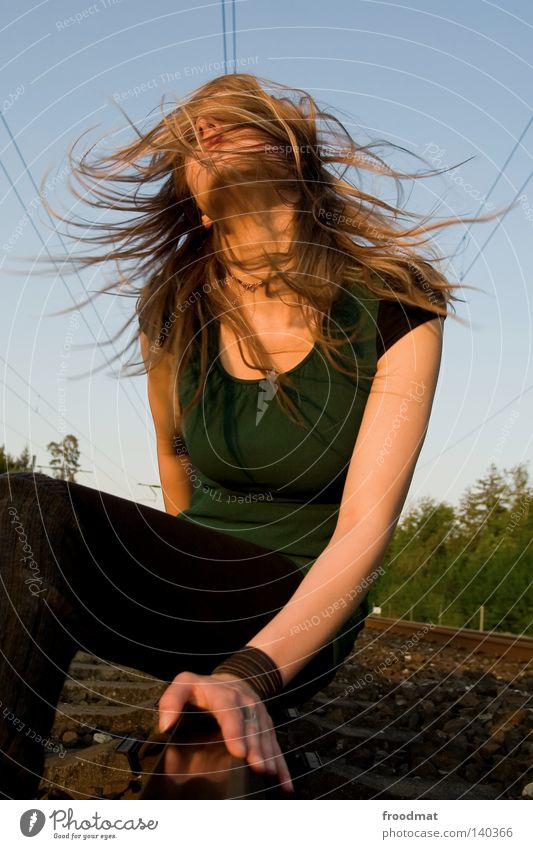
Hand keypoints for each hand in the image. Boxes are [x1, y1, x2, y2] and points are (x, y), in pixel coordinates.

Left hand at [158, 670, 293, 792]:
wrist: (235, 679)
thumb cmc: (205, 689)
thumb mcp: (185, 683)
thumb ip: (172, 699)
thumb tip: (165, 725)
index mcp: (223, 694)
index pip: (229, 711)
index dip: (234, 730)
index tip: (238, 751)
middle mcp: (245, 704)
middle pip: (251, 726)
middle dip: (255, 748)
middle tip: (257, 767)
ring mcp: (259, 715)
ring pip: (266, 736)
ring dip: (269, 756)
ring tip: (269, 774)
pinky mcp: (267, 726)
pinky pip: (276, 745)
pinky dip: (282, 765)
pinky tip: (285, 784)